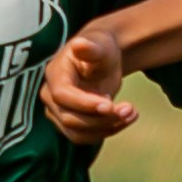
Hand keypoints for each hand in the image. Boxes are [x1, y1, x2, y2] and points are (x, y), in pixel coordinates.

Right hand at [40, 31, 138, 145]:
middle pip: (70, 118)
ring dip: (106, 128)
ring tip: (131, 114)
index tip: (110, 104)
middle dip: (101, 118)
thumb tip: (79, 44)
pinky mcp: (69, 124)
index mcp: (55, 74)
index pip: (62, 96)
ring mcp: (57, 112)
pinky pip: (85, 137)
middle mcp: (50, 96)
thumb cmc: (100, 48)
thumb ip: (90, 48)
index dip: (84, 104)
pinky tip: (126, 120)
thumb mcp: (99, 44)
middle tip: (129, 109)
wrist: (101, 61)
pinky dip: (106, 131)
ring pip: (77, 134)